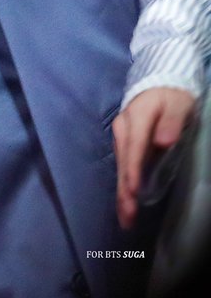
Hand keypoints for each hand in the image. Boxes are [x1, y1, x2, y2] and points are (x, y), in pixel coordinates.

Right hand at [113, 86, 197, 228]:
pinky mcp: (124, 141)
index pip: (134, 147)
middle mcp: (123, 128)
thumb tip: (163, 142)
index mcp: (136, 117)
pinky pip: (122, 164)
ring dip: (122, 192)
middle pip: (123, 161)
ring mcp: (121, 134)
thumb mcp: (178, 103)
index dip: (133, 170)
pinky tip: (126, 199)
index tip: (132, 192)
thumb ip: (171, 121)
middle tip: (126, 216)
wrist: (160, 80)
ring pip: (120, 165)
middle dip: (124, 190)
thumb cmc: (171, 93)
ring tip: (125, 217)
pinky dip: (123, 183)